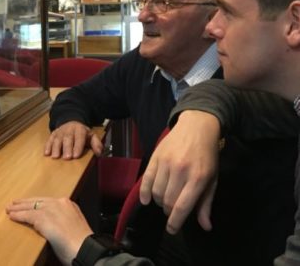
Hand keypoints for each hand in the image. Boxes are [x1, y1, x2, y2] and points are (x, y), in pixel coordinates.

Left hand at [6, 197, 92, 264]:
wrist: (85, 248)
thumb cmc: (82, 243)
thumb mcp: (73, 226)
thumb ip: (63, 221)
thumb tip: (55, 226)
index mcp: (69, 204)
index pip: (48, 201)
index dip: (36, 202)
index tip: (29, 203)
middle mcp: (60, 203)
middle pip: (38, 201)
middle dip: (25, 203)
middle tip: (15, 203)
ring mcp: (51, 209)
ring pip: (31, 207)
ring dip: (18, 209)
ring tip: (9, 209)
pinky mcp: (43, 218)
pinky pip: (27, 215)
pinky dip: (18, 216)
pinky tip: (12, 217)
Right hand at [44, 121, 102, 158]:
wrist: (71, 122)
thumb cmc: (82, 133)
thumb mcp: (91, 136)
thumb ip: (96, 144)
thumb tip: (99, 153)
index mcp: (79, 130)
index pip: (79, 137)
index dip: (77, 146)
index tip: (76, 155)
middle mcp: (69, 130)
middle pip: (67, 138)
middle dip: (66, 148)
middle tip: (67, 158)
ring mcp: (60, 132)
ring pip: (57, 139)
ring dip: (56, 148)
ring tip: (55, 157)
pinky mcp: (53, 134)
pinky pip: (49, 140)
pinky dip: (47, 146)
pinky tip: (46, 153)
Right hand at [139, 110, 220, 233]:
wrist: (196, 127)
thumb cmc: (207, 155)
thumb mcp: (212, 179)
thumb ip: (206, 203)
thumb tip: (205, 226)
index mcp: (198, 178)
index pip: (182, 206)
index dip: (175, 222)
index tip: (171, 230)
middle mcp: (180, 171)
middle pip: (168, 201)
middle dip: (169, 212)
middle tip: (173, 211)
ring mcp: (166, 163)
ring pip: (156, 193)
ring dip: (159, 202)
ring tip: (165, 200)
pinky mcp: (155, 157)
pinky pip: (146, 180)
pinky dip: (144, 193)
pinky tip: (147, 200)